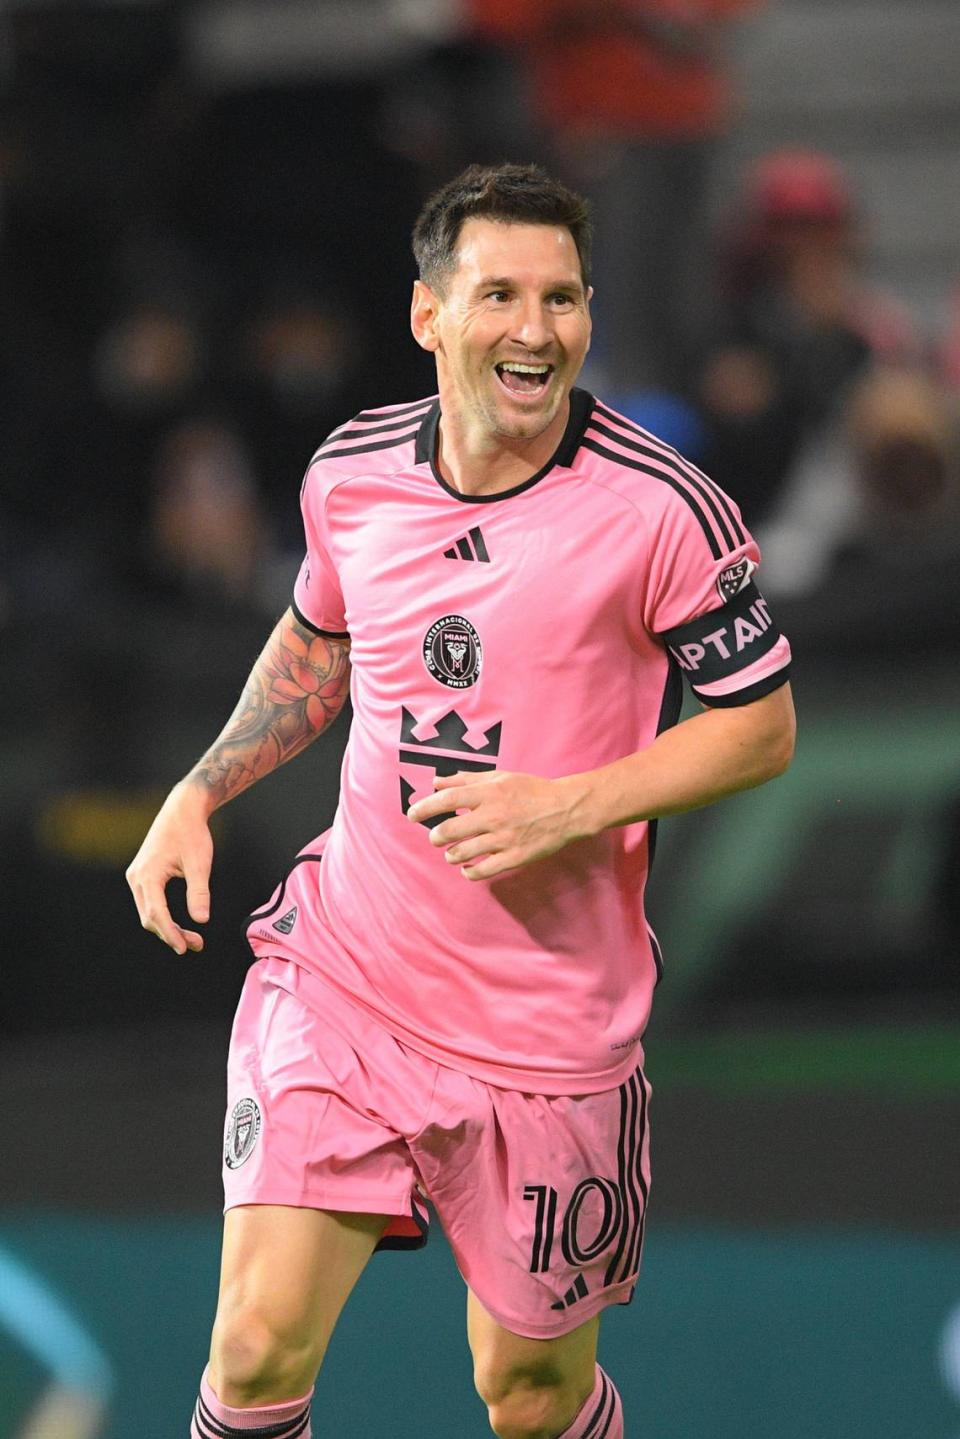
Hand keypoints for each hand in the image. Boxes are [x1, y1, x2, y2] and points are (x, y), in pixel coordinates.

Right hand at [125, 782, 214, 953]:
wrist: (182, 809)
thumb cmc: (192, 833)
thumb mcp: (199, 864)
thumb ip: (199, 892)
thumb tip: (202, 920)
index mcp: (148, 875)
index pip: (156, 914)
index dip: (170, 934)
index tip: (184, 948)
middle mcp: (136, 877)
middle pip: (149, 917)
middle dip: (171, 933)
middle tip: (197, 945)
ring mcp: (137, 876)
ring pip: (148, 912)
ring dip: (168, 927)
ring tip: (193, 939)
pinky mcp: (143, 875)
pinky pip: (149, 902)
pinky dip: (163, 916)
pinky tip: (180, 924)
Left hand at [406, 770, 587, 880]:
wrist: (567, 809)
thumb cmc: (532, 790)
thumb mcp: (501, 777)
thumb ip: (467, 779)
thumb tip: (437, 782)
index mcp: (489, 793)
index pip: (448, 800)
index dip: (425, 808)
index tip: (412, 814)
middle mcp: (494, 815)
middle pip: (450, 830)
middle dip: (436, 836)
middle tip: (435, 837)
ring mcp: (504, 838)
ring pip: (462, 853)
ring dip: (451, 854)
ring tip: (453, 852)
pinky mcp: (514, 857)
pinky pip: (482, 871)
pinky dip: (469, 872)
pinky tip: (467, 868)